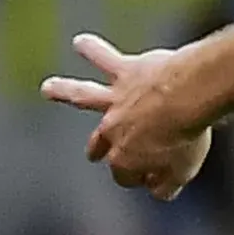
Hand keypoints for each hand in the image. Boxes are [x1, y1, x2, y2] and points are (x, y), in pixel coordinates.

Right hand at [43, 33, 216, 200]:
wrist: (187, 96)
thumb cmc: (187, 136)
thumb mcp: (182, 172)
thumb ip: (167, 186)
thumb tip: (159, 192)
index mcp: (125, 157)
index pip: (125, 174)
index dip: (139, 177)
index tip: (154, 177)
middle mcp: (112, 128)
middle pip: (101, 143)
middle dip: (97, 150)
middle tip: (92, 155)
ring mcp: (116, 99)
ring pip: (84, 95)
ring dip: (64, 90)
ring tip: (46, 88)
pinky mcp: (127, 72)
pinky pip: (105, 58)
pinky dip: (92, 49)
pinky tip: (81, 42)